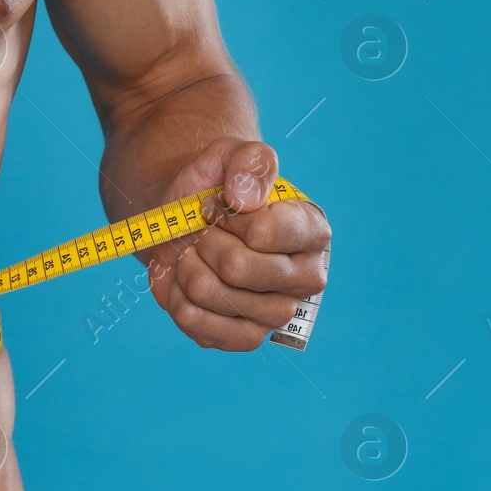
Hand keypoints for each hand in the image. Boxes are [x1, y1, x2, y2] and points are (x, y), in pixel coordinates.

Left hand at [144, 137, 329, 350]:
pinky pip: (201, 328)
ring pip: (213, 295)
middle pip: (236, 268)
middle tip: (204, 231)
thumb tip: (246, 198)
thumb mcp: (231, 154)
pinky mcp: (244, 336)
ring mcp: (276, 312)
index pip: (263, 233)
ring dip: (188, 267)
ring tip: (195, 253)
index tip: (217, 204)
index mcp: (311, 232)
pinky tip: (187, 283)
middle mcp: (304, 278)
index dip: (227, 215)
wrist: (185, 220)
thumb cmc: (216, 188)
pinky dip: (179, 300)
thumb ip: (249, 161)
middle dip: (204, 241)